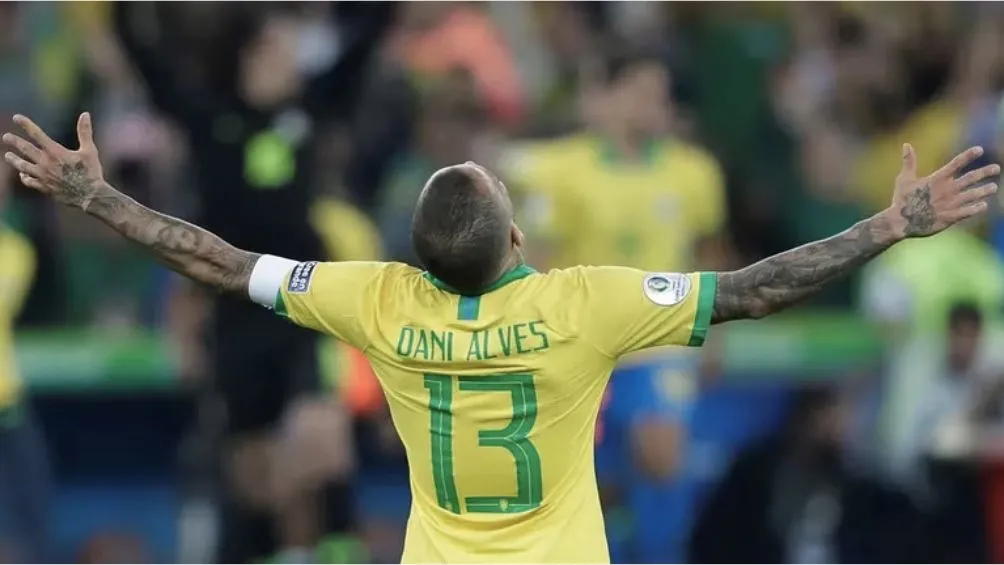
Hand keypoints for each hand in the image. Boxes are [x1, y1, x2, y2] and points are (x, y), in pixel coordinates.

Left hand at [3, 113, 105, 210]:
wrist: (90, 196)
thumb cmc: (91, 172)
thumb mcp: (90, 150)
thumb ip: (85, 132)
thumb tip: (85, 114)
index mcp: (55, 152)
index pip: (36, 134)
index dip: (25, 124)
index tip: (16, 118)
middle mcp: (46, 163)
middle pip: (25, 149)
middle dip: (14, 142)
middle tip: (6, 137)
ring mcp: (43, 176)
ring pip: (22, 166)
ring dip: (14, 160)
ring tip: (8, 156)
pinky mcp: (44, 187)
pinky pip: (29, 181)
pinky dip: (24, 177)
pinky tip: (22, 174)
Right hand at [884, 143, 999, 238]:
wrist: (900, 222)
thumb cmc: (901, 200)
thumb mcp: (904, 179)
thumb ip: (909, 162)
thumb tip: (906, 144)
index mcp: (937, 179)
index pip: (956, 163)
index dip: (969, 156)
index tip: (980, 150)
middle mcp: (947, 190)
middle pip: (971, 178)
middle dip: (985, 172)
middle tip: (996, 168)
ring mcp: (950, 204)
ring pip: (973, 195)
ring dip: (985, 190)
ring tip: (994, 187)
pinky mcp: (950, 217)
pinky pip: (968, 212)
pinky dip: (977, 208)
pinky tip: (984, 205)